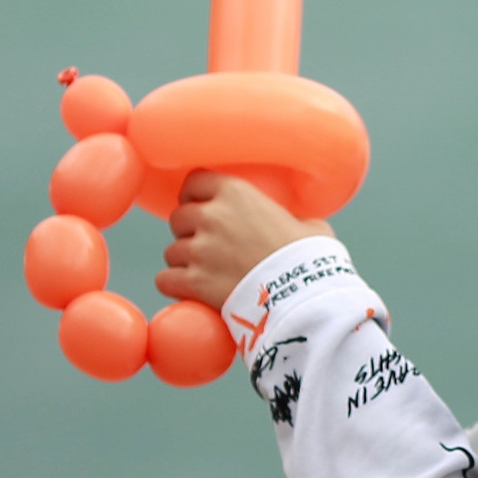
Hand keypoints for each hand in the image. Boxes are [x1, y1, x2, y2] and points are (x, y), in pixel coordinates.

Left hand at [154, 172, 332, 310]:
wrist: (303, 296)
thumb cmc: (312, 259)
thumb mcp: (310, 227)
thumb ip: (293, 221)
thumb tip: (300, 226)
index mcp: (237, 193)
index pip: (195, 182)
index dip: (196, 196)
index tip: (202, 207)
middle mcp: (212, 216)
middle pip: (179, 218)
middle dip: (189, 232)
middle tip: (207, 247)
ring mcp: (199, 250)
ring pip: (172, 252)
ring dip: (184, 263)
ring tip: (204, 274)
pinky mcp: (193, 282)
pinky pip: (165, 279)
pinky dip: (175, 286)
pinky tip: (188, 291)